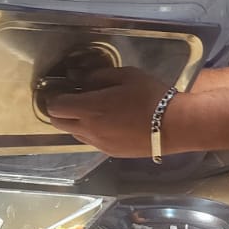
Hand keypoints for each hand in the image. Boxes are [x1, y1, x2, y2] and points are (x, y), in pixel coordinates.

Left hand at [45, 67, 173, 158]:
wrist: (174, 126)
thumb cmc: (151, 96)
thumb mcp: (126, 75)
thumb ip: (99, 76)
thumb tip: (81, 78)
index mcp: (90, 108)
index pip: (55, 107)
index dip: (54, 98)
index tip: (63, 90)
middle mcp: (89, 129)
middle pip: (58, 123)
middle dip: (60, 111)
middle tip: (74, 99)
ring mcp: (99, 144)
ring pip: (74, 133)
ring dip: (76, 122)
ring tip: (94, 111)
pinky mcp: (110, 152)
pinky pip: (91, 141)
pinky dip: (91, 131)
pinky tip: (109, 122)